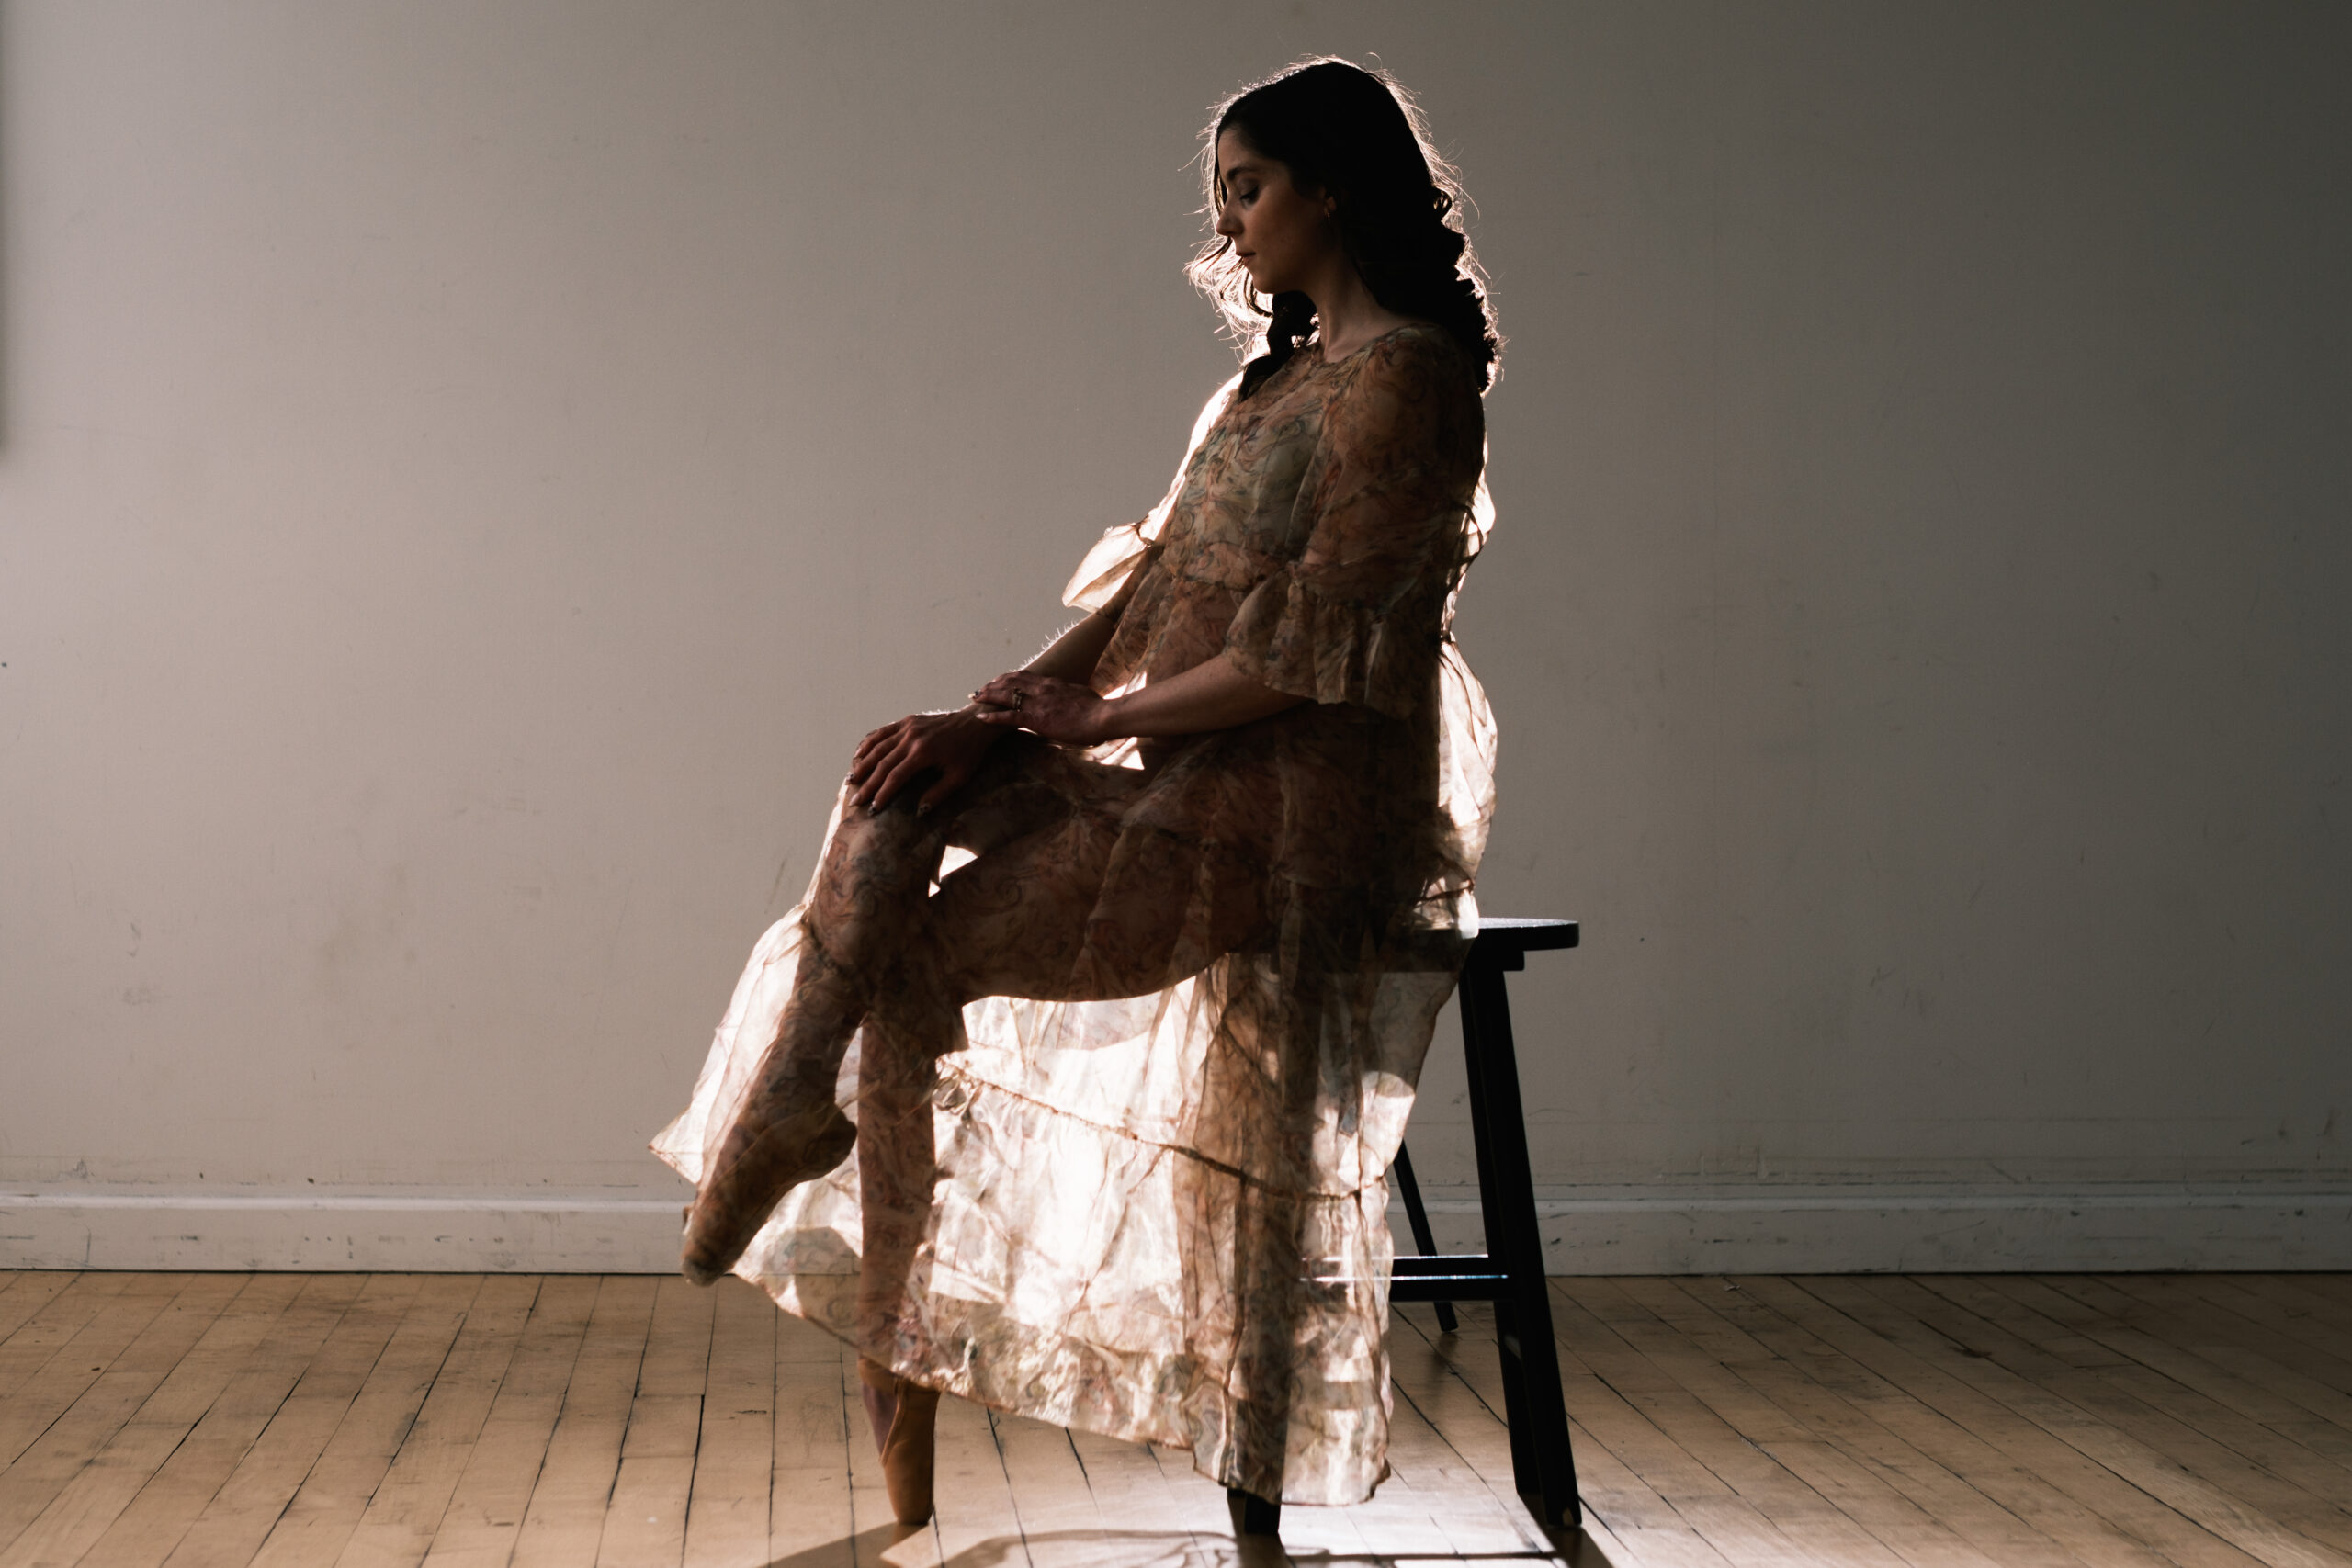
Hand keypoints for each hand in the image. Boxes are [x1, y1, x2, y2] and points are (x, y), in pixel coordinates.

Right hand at [847, 708, 999, 812]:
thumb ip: (938, 794)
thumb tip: (918, 812)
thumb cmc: (970, 752)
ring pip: (878, 747)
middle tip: (855, 801)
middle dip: (867, 784)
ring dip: (862, 764)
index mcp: (924, 752)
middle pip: (882, 764)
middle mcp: (912, 738)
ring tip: (851, 779)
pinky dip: (869, 742)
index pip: (895, 777)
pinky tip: (858, 754)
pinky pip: (883, 732)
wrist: (976, 723)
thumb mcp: (959, 777)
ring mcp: (908, 727)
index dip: (882, 794)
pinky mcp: (908, 720)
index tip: (873, 809)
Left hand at [970, 670, 1115, 745]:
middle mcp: (1041, 689)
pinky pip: (1009, 716)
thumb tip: (1072, 694)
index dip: (1008, 678)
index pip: (1024, 676)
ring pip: (1005, 695)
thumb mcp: (1081, 694)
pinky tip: (980, 717)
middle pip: (1010, 682)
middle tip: (979, 689)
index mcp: (1051, 684)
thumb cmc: (1098, 709)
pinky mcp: (1037, 719)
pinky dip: (993, 716)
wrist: (1103, 716)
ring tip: (974, 698)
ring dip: (987, 696)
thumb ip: (1070, 693)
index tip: (997, 681)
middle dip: (992, 685)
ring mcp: (1038, 703)